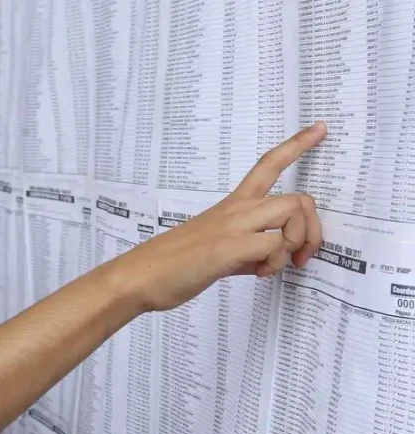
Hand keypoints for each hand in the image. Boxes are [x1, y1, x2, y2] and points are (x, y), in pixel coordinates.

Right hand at [120, 121, 326, 312]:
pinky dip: (274, 263)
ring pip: (291, 212)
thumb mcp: (217, 251)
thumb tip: (268, 261)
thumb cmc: (173, 264)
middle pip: (296, 198)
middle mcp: (235, 210)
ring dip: (294, 243)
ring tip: (273, 266)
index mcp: (231, 206)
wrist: (140, 275)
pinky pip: (274, 245)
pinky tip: (256, 273)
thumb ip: (246, 251)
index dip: (297, 145)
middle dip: (313, 230)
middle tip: (302, 256)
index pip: (268, 164)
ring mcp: (232, 226)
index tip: (320, 129)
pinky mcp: (228, 247)